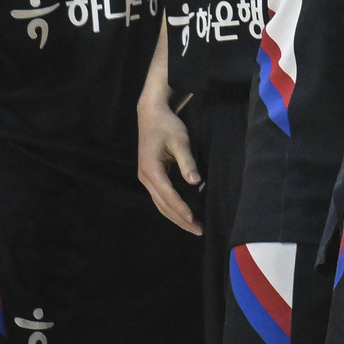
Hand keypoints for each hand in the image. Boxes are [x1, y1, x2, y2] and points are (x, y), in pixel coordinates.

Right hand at [136, 94, 201, 234]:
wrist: (151, 113)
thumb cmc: (167, 125)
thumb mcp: (180, 140)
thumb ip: (187, 162)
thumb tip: (195, 182)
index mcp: (151, 170)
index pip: (168, 195)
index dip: (181, 209)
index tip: (194, 220)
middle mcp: (145, 178)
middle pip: (163, 205)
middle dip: (180, 219)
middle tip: (198, 230)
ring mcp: (146, 178)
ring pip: (160, 203)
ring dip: (176, 216)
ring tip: (193, 226)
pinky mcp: (150, 176)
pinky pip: (161, 197)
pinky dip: (172, 207)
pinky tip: (184, 213)